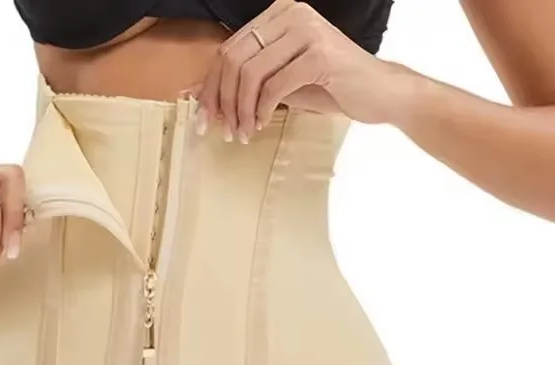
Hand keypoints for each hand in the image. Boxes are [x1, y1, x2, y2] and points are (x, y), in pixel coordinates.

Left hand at [193, 0, 414, 142]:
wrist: (378, 93)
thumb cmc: (329, 87)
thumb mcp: (280, 82)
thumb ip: (247, 82)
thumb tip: (203, 95)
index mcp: (279, 14)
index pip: (229, 49)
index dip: (211, 87)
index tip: (204, 118)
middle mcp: (291, 13)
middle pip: (234, 59)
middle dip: (223, 101)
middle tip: (224, 131)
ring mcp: (306, 31)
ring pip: (250, 73)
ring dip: (241, 110)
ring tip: (243, 134)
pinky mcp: (319, 54)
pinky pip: (274, 86)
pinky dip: (263, 110)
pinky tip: (263, 124)